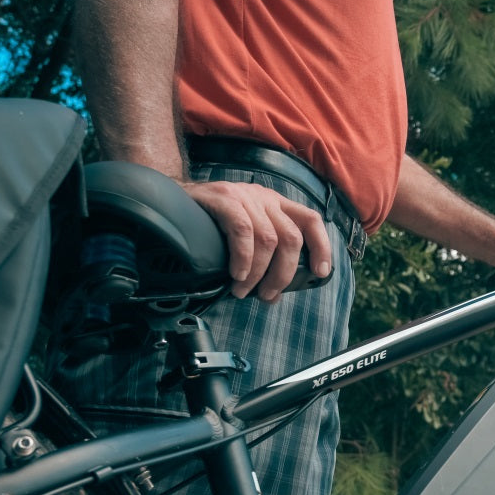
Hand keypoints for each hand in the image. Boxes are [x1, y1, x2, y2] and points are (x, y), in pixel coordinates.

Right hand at [182, 179, 334, 300]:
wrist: (172, 197)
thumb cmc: (209, 223)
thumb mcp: (242, 234)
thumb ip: (262, 259)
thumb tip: (274, 297)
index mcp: (276, 205)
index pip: (311, 221)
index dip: (322, 246)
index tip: (321, 272)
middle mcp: (265, 198)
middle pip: (291, 239)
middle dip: (283, 274)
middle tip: (267, 294)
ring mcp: (246, 196)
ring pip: (269, 240)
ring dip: (258, 273)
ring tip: (243, 290)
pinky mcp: (224, 199)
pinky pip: (243, 232)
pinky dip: (244, 258)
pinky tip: (236, 274)